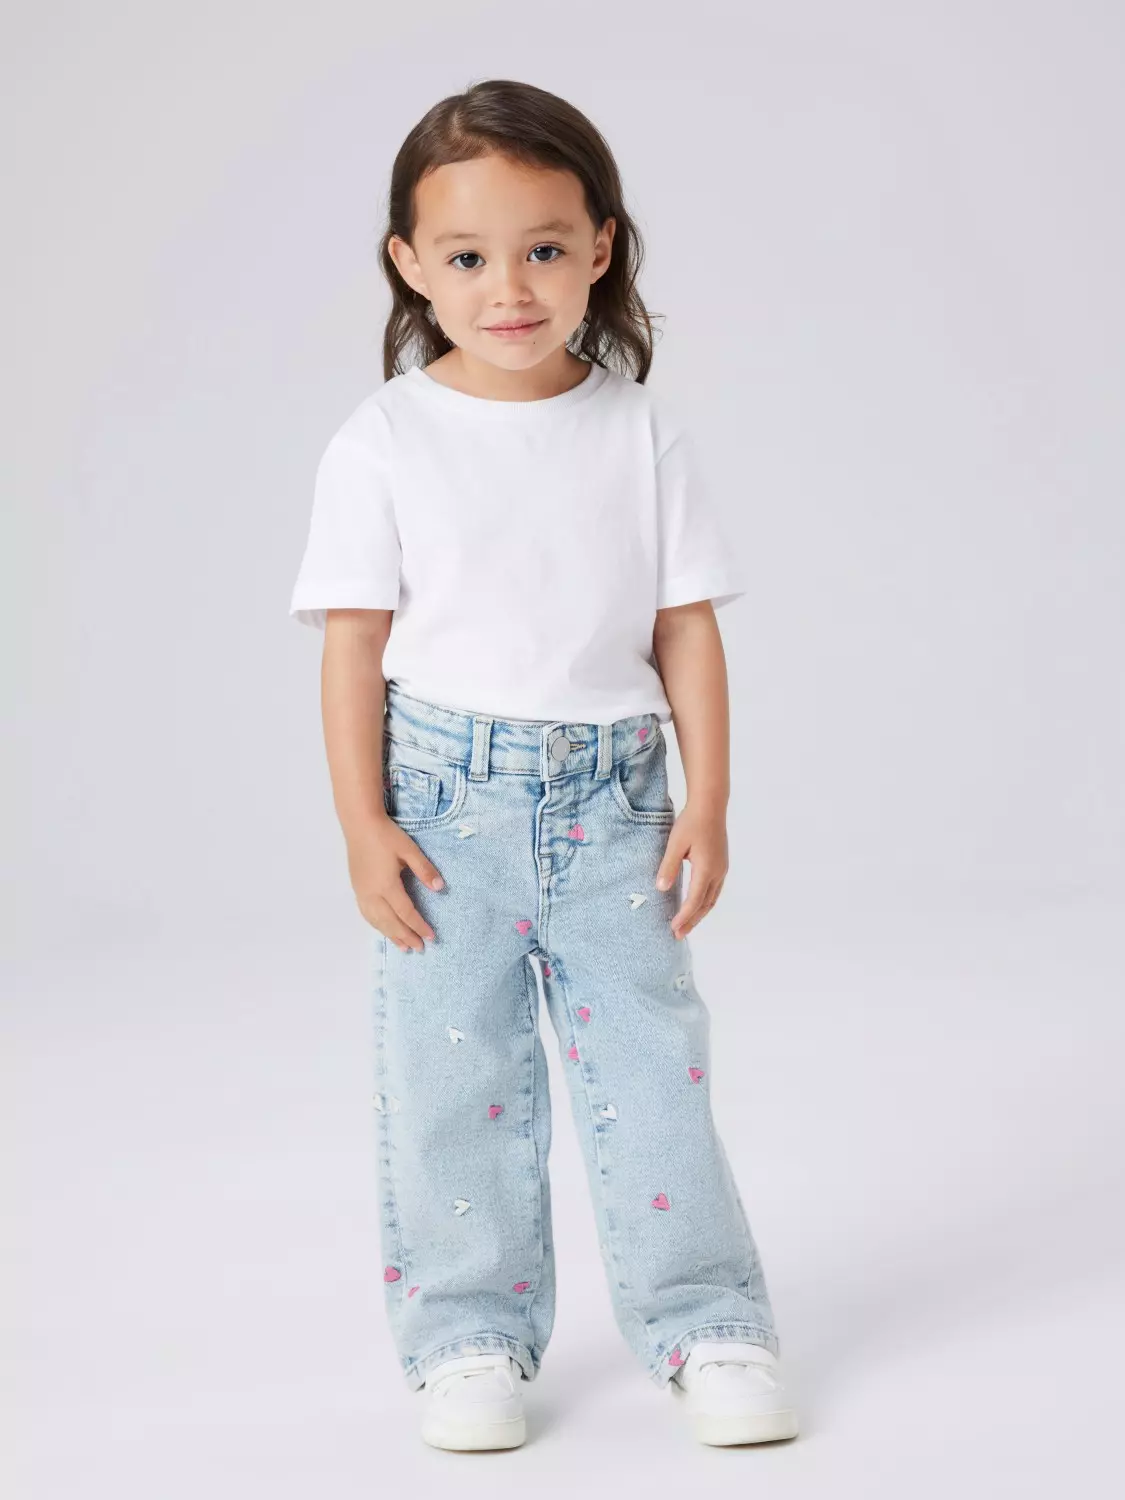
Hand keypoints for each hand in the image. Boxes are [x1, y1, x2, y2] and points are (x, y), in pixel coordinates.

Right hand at [347, 816, 444, 952]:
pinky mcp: (357, 888)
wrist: (359, 824)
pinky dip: (377, 925)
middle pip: (390, 922)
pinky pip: (366, 914)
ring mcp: (361, 892)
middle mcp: (372, 894)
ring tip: (403, 947)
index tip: (431, 937)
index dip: (419, 926)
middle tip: (419, 949)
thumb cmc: (386, 835)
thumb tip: (440, 888)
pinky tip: (383, 928)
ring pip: (376, 921)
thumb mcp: (410, 850)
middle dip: (405, 936)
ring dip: (390, 935)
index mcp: (386, 886)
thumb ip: (424, 870)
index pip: (406, 913)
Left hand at [654, 801, 728, 939]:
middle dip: (692, 921)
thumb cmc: (691, 822)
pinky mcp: (721, 864)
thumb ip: (668, 867)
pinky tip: (696, 905)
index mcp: (706, 869)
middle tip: (678, 935)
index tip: (673, 929)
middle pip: (705, 905)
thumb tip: (660, 889)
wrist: (711, 805)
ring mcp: (722, 869)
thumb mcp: (675, 844)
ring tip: (686, 925)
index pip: (694, 901)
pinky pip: (714, 890)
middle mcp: (718, 872)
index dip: (684, 917)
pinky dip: (704, 902)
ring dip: (699, 913)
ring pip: (712, 899)